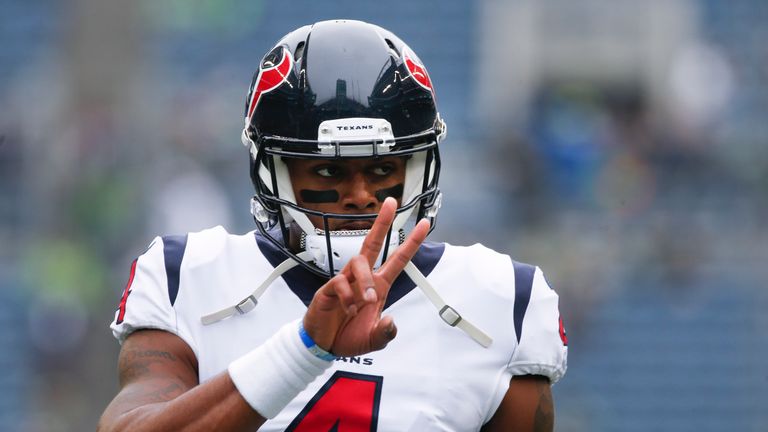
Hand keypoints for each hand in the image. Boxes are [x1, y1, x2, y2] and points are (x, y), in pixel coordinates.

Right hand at [302, 197, 429, 356]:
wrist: (323, 346)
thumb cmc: (348, 337)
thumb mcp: (374, 341)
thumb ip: (385, 333)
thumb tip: (392, 321)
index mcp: (378, 286)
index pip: (398, 259)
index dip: (411, 242)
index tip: (424, 225)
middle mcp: (363, 280)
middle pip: (373, 243)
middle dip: (383, 223)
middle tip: (392, 203)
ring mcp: (346, 282)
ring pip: (359, 263)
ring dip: (365, 281)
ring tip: (366, 301)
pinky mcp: (328, 289)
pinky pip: (339, 283)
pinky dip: (347, 297)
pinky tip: (349, 310)